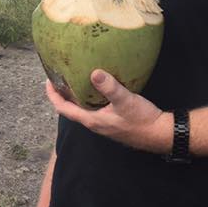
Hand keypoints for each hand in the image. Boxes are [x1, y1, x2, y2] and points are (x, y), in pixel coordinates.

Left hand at [45, 71, 172, 154]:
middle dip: (63, 93)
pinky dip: (90, 96)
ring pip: (83, 108)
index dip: (53, 95)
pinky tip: (98, 86)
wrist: (159, 133)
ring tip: (76, 78)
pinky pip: (95, 107)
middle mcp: (94, 123)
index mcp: (91, 120)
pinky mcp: (112, 120)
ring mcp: (103, 123)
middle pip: (71, 108)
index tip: (48, 80)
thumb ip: (109, 87)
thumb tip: (94, 72)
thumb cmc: (141, 120)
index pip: (63, 108)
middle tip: (60, 76)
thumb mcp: (125, 101)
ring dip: (76, 95)